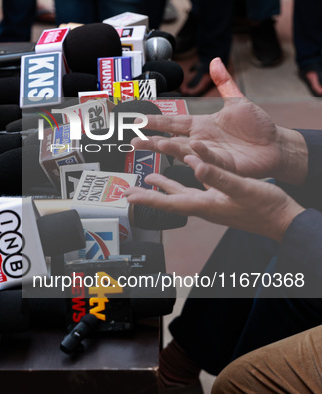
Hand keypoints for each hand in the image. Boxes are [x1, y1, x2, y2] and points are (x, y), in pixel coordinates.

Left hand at [123, 156, 304, 241]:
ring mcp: (211, 204)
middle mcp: (204, 206)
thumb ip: (218, 177)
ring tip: (150, 179)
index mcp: (204, 205)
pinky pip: (195, 190)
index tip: (129, 197)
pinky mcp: (220, 200)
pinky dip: (185, 181)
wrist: (283, 219)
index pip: (168, 203)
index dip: (148, 199)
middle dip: (148, 195)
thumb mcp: (241, 188)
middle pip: (169, 200)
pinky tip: (187, 174)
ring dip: (164, 187)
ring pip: (181, 194)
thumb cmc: (265, 207)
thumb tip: (195, 166)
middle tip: (130, 192)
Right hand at [135, 58, 307, 185]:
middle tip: (135, 142)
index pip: (173, 123)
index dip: (155, 122)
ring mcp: (211, 155)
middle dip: (153, 141)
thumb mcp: (237, 101)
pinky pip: (211, 161)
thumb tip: (215, 61)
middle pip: (172, 141)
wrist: (276, 146)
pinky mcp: (224, 166)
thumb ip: (223, 83)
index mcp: (201, 126)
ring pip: (187, 152)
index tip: (137, 122)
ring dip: (173, 149)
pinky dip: (201, 157)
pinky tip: (193, 151)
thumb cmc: (257, 127)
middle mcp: (201, 142)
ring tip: (159, 145)